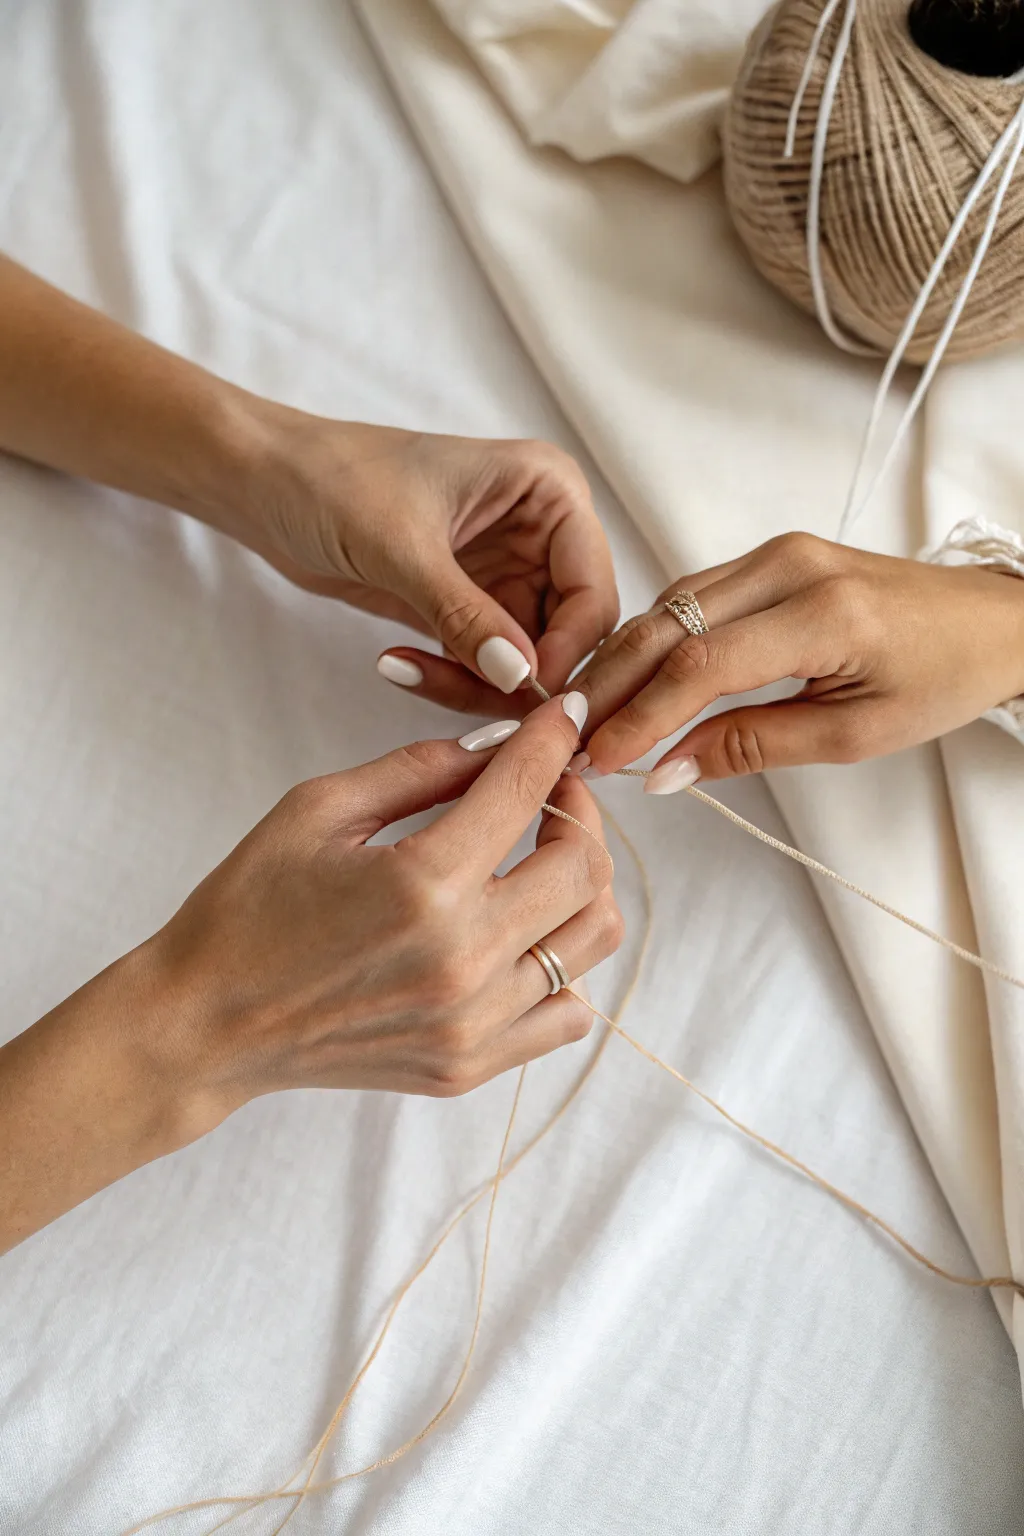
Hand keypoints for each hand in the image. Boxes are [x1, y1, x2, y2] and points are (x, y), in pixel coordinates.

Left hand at [0, 258, 616, 712]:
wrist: (261, 483)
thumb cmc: (331, 480)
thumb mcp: (402, 549)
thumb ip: (466, 616)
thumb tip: (523, 679)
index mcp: (549, 491)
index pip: (594, 590)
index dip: (570, 649)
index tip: (524, 692)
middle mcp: (542, 531)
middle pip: (571, 634)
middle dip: (522, 676)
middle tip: (468, 701)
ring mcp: (508, 572)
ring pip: (529, 660)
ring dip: (478, 684)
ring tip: (411, 670)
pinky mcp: (471, 605)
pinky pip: (486, 665)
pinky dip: (452, 680)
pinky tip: (398, 664)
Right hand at [150, 694, 619, 1115]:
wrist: (205, 1023)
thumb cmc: (249, 907)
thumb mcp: (318, 809)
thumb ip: (419, 769)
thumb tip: (498, 746)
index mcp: (422, 884)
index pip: (525, 790)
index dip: (552, 740)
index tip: (565, 716)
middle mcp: (463, 958)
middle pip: (584, 867)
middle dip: (578, 809)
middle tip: (550, 790)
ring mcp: (472, 1022)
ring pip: (591, 937)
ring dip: (582, 884)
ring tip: (544, 859)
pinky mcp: (469, 1066)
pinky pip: (568, 1014)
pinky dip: (564, 967)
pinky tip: (524, 936)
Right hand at [574, 532, 1023, 787]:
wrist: (990, 619)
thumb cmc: (939, 677)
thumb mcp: (855, 733)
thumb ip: (754, 745)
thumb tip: (667, 770)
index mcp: (822, 611)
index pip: (701, 664)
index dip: (642, 715)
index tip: (602, 759)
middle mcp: (790, 565)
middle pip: (668, 624)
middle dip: (609, 686)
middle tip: (567, 738)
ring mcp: (777, 552)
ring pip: (669, 604)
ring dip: (620, 661)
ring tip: (583, 717)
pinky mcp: (770, 556)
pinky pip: (691, 595)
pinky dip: (651, 639)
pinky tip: (624, 678)